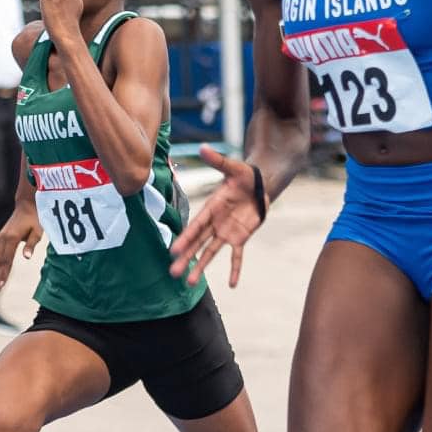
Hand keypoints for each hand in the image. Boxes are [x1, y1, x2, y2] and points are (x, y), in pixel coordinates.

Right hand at [0, 208, 43, 290]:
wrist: (27, 205)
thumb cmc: (35, 218)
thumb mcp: (38, 231)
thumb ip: (31, 245)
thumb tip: (27, 257)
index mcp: (12, 238)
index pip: (6, 260)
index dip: (4, 273)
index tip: (1, 285)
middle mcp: (3, 238)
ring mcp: (0, 238)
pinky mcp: (1, 238)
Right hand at [169, 145, 265, 287]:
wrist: (259, 185)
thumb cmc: (243, 175)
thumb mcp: (233, 167)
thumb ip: (218, 161)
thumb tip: (203, 147)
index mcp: (211, 208)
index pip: (196, 226)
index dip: (186, 239)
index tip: (174, 250)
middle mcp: (214, 223)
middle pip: (198, 243)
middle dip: (186, 258)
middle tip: (173, 273)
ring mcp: (226, 232)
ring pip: (211, 252)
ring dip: (200, 266)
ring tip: (188, 283)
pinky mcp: (239, 238)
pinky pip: (236, 256)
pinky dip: (235, 269)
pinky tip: (232, 284)